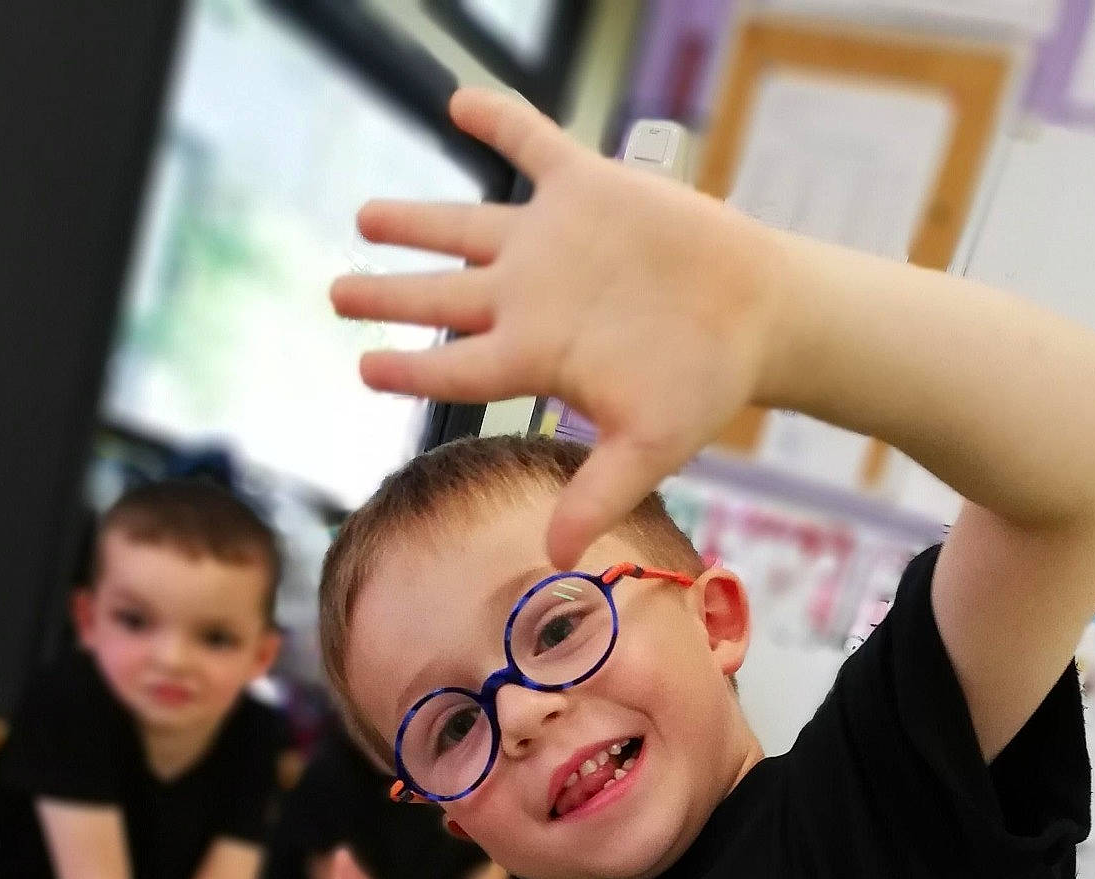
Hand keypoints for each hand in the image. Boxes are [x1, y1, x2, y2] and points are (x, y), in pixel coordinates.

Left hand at [331, 87, 785, 567]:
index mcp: (536, 355)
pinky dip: (498, 121)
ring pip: (466, 225)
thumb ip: (598, 495)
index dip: (408, 366)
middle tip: (336, 292)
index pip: (455, 366)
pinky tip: (458, 103)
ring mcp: (553, 242)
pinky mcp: (588, 189)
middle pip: (442, 296)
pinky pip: (532, 145)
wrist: (758, 315)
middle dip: (387, 293)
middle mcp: (531, 298)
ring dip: (417, 220)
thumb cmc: (703, 385)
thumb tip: (558, 558)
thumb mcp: (650, 448)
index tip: (363, 367)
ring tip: (366, 215)